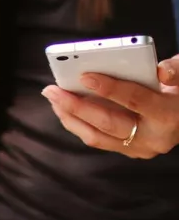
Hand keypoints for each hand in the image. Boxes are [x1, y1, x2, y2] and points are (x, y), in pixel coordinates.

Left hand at [42, 55, 178, 158]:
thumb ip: (175, 69)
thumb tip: (160, 72)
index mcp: (169, 115)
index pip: (135, 100)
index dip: (109, 88)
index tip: (84, 75)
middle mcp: (153, 138)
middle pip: (108, 122)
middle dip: (76, 106)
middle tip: (52, 90)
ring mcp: (139, 148)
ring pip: (96, 136)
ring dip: (69, 116)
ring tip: (52, 97)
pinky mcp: (126, 150)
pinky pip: (96, 138)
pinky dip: (76, 123)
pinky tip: (62, 108)